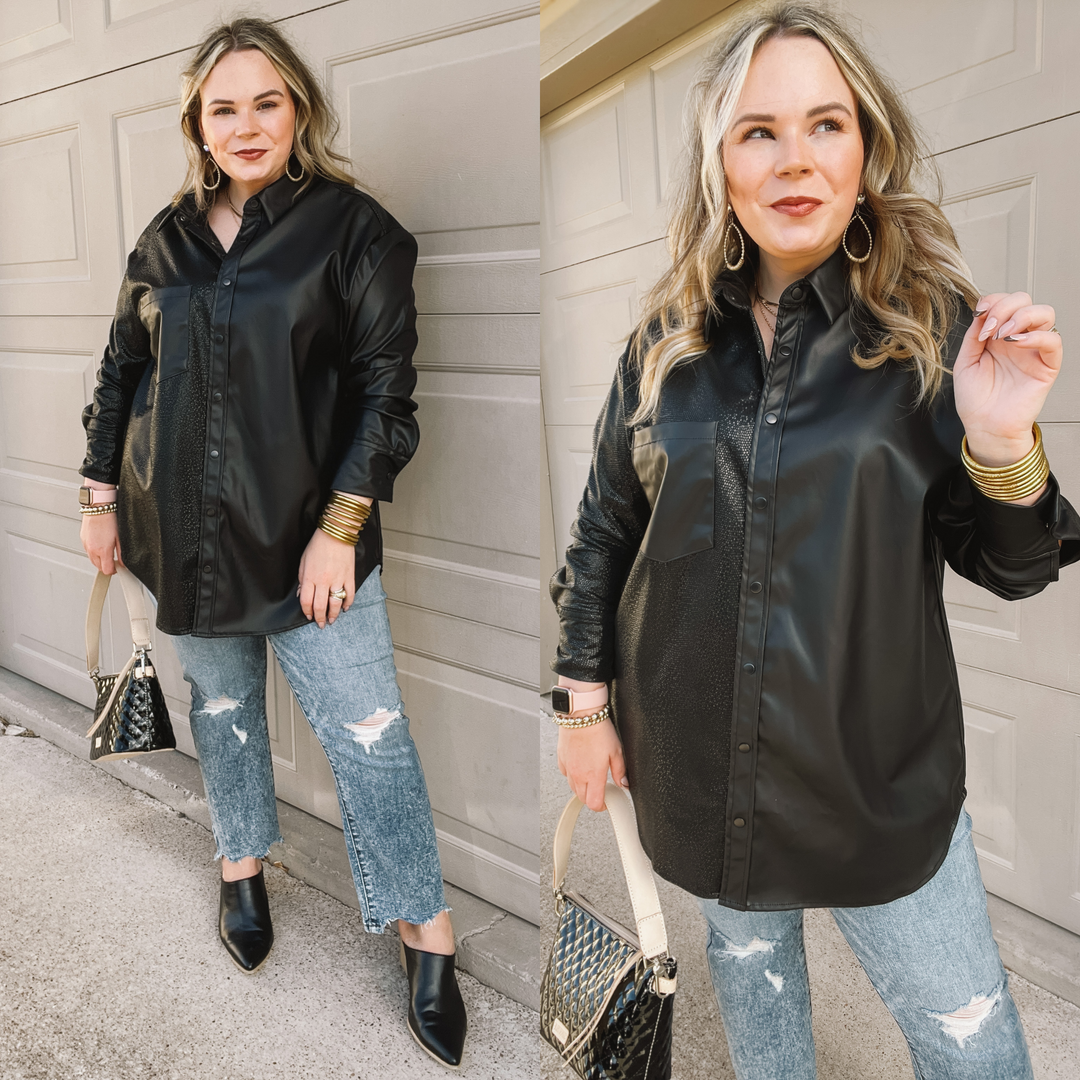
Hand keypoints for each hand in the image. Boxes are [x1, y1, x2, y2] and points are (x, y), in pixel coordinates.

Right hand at [80, 512, 122, 574]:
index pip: (106, 570)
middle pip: (98, 567)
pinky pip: (88, 551)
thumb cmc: (110, 519)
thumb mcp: (120, 538)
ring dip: (100, 560)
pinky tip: (101, 545)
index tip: (118, 568)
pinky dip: (94, 552)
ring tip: (108, 552)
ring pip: (92, 560)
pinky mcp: (83, 539)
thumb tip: (123, 564)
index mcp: (102, 550)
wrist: (98, 508)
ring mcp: (86, 544)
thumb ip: (122, 553)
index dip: (113, 571)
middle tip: (114, 561)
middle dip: (106, 566)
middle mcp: (92, 549)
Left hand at [298, 527, 354, 627]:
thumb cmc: (318, 545)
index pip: (306, 601)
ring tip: (332, 620)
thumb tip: (302, 594)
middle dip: (320, 618)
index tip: (308, 616)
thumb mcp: (303, 562)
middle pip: (320, 606)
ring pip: (335, 603)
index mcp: (310, 578)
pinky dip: (348, 603)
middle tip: (321, 624)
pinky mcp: (349, 576)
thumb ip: (302, 580)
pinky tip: (345, 608)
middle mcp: (323, 581)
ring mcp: (338, 580)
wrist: (336, 533)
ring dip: (334, 614)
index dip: (307, 611)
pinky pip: (350, 594)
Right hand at [557, 718, 627, 811]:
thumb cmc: (598, 730)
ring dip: (583, 788)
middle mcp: (578, 774)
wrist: (581, 715)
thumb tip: (623, 783)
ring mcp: (569, 768)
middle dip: (593, 798)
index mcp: (593, 775)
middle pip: (583, 798)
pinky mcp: (562, 759)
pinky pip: (566, 775)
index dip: (603, 806)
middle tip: (603, 789)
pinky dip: (574, 776)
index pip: (594, 804)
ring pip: (573, 788)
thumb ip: (620, 771)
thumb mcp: (616, 751)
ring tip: (592, 777)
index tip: (608, 801)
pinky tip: (581, 767)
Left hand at [954, 292, 1060, 468]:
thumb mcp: (965, 361)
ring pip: (1044, 313)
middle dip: (1004, 307)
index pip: (1004, 301)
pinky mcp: (1047, 365)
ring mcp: (1033, 350)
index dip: (993, 301)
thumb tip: (981, 311)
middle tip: (989, 330)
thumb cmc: (976, 398)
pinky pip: (1053, 341)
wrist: (984, 425)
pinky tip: (1016, 343)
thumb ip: (973, 335)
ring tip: (1002, 336)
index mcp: (998, 334)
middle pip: (1025, 300)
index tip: (979, 317)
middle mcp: (1017, 338)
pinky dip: (1036, 336)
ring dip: (1021, 316)